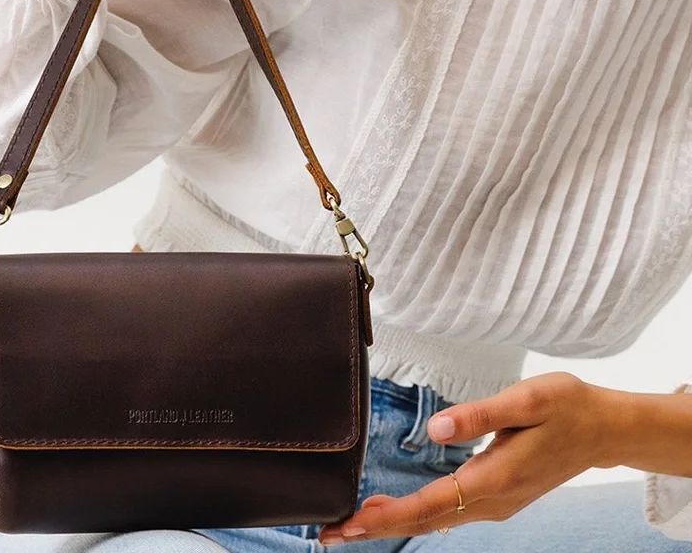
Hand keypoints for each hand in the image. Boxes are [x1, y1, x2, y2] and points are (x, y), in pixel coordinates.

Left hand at [319, 372, 610, 543]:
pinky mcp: (495, 494)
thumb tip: (438, 430)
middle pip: (425, 520)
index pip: (431, 505)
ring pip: (434, 519)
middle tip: (329, 533)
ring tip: (349, 524)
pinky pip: (446, 511)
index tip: (351, 525)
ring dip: (391, 522)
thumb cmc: (566, 408)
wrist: (604, 429)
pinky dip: (414, 514)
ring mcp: (494, 501)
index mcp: (494, 479)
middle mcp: (491, 500)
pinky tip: (392, 510)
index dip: (387, 517)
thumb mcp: (526, 400)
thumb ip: (479, 415)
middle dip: (375, 527)